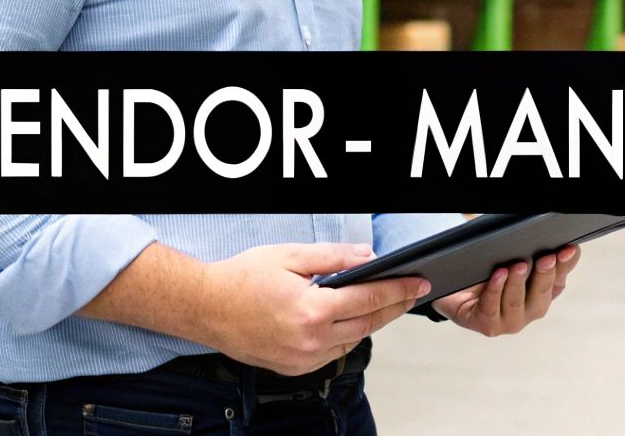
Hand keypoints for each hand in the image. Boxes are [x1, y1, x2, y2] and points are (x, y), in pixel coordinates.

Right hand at [200, 242, 429, 374]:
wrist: (205, 307)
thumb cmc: (241, 279)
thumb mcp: (291, 256)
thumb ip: (334, 257)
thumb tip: (368, 257)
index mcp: (313, 310)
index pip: (370, 299)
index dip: (400, 290)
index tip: (420, 283)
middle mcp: (310, 340)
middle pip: (369, 323)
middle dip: (395, 307)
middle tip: (413, 292)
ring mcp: (302, 359)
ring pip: (353, 340)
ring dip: (373, 322)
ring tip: (387, 303)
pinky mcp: (293, 368)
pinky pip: (332, 352)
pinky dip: (347, 336)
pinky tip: (351, 320)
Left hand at [432, 245, 580, 336]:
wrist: (458, 290)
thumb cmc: (491, 274)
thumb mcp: (515, 261)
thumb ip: (538, 254)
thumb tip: (566, 247)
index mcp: (543, 294)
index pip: (558, 280)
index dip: (564, 266)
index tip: (566, 250)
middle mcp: (530, 312)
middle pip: (541, 296)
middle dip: (543, 276)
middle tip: (545, 259)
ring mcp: (510, 322)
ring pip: (516, 303)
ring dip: (517, 283)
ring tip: (518, 265)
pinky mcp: (488, 326)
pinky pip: (492, 308)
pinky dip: (495, 290)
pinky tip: (498, 276)